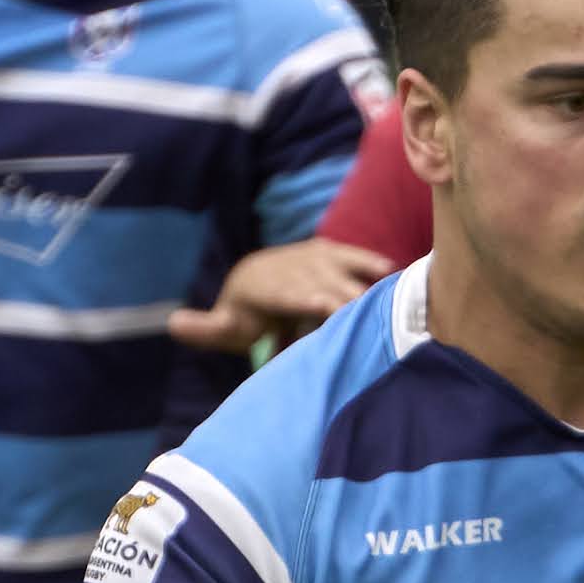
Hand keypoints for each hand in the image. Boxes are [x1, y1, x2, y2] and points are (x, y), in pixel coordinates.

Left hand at [169, 236, 391, 355]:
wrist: (259, 272)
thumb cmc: (245, 311)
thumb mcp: (226, 323)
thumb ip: (205, 328)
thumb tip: (171, 324)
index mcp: (275, 286)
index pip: (298, 295)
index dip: (315, 301)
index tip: (332, 311)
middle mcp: (300, 267)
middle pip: (332, 288)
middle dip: (353, 304)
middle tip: (382, 326)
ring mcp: (323, 258)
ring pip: (354, 273)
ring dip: (377, 289)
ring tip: (406, 305)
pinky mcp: (342, 255)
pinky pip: (367, 263)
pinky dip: (385, 273)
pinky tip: (412, 284)